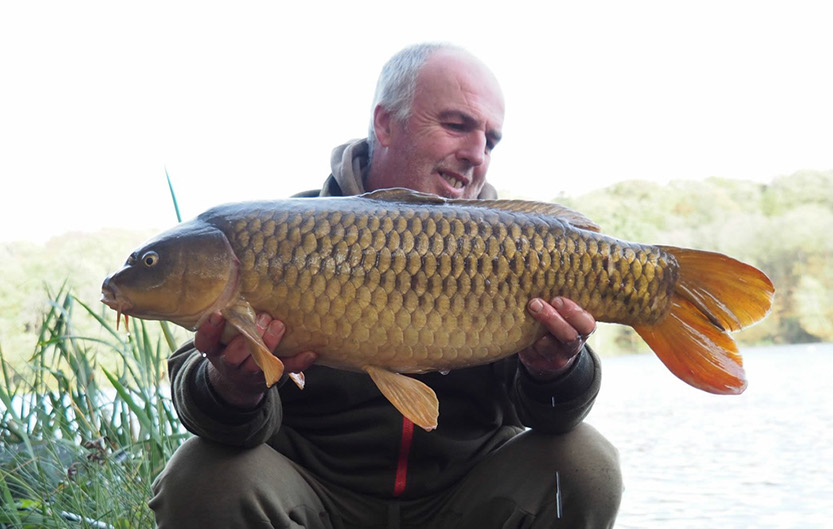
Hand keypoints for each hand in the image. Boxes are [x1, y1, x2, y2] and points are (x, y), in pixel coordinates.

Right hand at [195, 312, 316, 407]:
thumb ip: (228, 312)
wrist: (237, 381)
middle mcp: (228, 363)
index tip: (218, 313)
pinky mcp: (269, 377)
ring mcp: (248, 372)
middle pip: (234, 355)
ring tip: (279, 325)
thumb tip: (237, 267)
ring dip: (269, 344)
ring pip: (258, 364)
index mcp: (214, 349)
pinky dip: (298, 362)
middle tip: (263, 316)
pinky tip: (311, 352)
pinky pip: (285, 371)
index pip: (205, 342)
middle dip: (248, 337)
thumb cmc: (229, 344)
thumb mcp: (221, 333)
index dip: (210, 330)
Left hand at [519, 297, 595, 380]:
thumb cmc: (559, 321)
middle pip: (567, 335)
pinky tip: (513, 325)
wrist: (550, 353)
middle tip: (535, 303)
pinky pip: (530, 352)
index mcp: (583, 330)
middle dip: (551, 318)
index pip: (586, 324)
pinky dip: (522, 338)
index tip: (556, 299)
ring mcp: (556, 357)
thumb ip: (561, 300)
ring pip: (547, 346)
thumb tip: (544, 270)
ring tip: (522, 312)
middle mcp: (572, 345)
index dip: (573, 313)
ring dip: (534, 329)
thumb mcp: (566, 313)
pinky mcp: (538, 363)